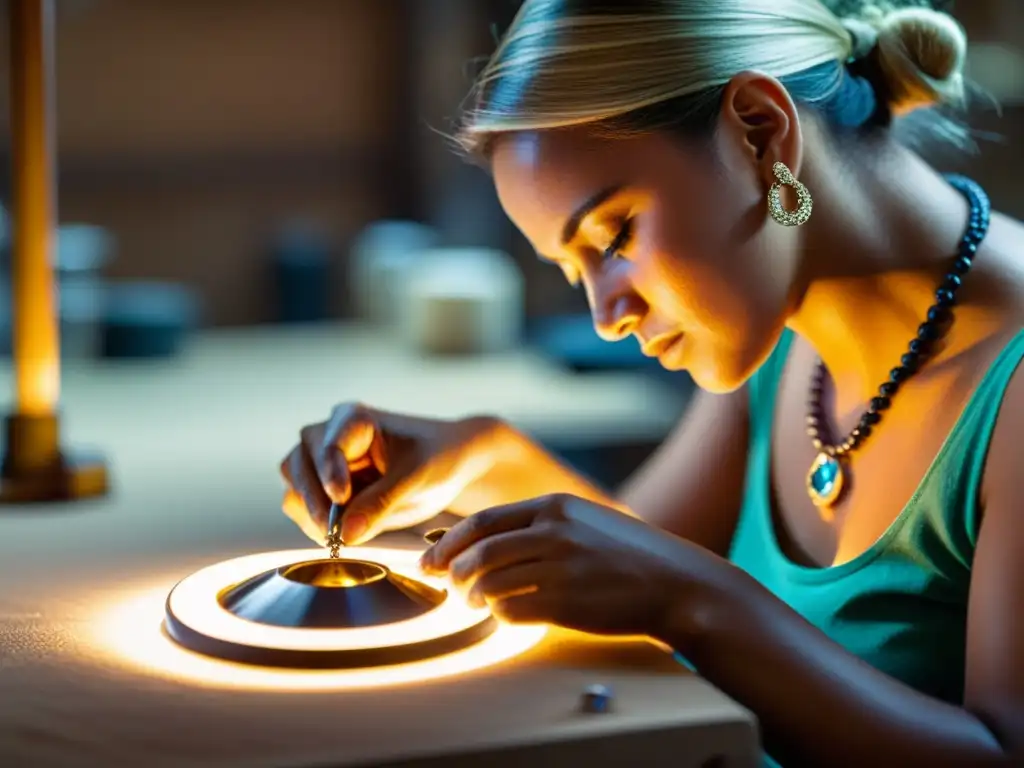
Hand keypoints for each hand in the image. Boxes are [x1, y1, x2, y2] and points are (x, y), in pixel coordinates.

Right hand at [279, 403, 506, 544]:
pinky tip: (342, 534)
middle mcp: (328, 436)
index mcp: (352, 419)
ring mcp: (320, 463)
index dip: (330, 473)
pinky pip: (303, 511)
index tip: (342, 498)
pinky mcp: (322, 489)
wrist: (448, 463)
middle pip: (297, 467)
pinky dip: (315, 526)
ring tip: (342, 535)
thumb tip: (346, 534)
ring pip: (294, 490)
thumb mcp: (417, 477)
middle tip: (335, 532)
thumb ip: (382, 503)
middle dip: (315, 501)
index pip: (327, 446)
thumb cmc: (436, 456)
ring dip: (311, 516)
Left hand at [419, 493, 735, 641]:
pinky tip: (504, 614)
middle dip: (452, 569)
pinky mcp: (568, 603)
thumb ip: (532, 528)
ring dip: (474, 594)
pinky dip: (500, 615)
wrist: (675, 584)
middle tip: (442, 582)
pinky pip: (514, 611)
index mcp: (555, 507)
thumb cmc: (624, 555)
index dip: (449, 541)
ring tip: (472, 600)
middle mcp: (555, 532)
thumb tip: (476, 538)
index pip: (484, 522)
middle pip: (481, 551)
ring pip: (492, 582)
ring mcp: (561, 568)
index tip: (429, 557)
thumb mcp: (581, 523)